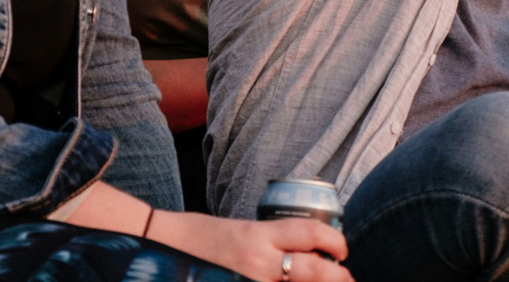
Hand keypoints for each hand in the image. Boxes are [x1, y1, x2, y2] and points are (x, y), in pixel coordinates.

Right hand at [149, 212, 351, 280]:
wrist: (160, 248)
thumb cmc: (200, 237)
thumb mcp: (241, 231)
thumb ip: (271, 241)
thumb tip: (305, 251)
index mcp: (258, 235)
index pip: (310, 234)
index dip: (335, 241)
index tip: (342, 249)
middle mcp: (257, 262)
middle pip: (314, 270)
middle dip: (339, 276)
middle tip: (347, 277)